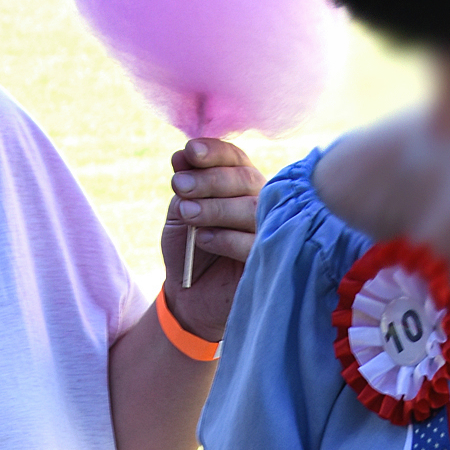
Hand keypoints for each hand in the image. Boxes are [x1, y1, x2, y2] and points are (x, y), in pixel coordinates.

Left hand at [160, 139, 264, 344]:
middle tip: (179, 185)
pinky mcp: (270, 261)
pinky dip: (225, 238)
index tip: (189, 151)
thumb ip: (186, 184)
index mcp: (242, 186)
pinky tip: (202, 238)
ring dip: (215, 207)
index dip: (215, 152)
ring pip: (252, 209)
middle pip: (246, 179)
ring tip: (186, 212)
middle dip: (210, 179)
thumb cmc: (188, 250)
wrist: (189, 297)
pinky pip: (254, 244)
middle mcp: (262, 203)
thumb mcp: (181, 212)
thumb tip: (183, 154)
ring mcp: (270, 231)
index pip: (236, 159)